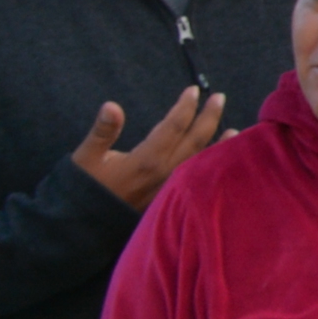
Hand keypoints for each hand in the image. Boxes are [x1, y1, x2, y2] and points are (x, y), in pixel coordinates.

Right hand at [70, 86, 223, 209]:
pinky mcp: (168, 199)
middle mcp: (164, 172)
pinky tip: (217, 161)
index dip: (185, 107)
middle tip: (219, 98)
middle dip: (209, 117)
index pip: (173, 126)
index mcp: (146, 159)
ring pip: (200, 161)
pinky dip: (209, 165)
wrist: (83, 228)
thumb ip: (103, 132)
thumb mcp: (86, 158)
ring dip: (218, 143)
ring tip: (235, 130)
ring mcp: (169, 187)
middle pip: (194, 140)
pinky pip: (195, 178)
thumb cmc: (83, 190)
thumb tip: (111, 105)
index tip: (193, 90)